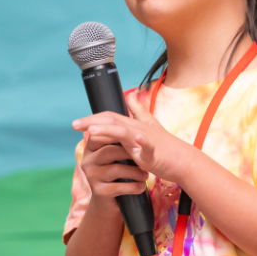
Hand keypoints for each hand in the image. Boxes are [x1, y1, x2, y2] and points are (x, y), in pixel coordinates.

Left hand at [72, 94, 194, 182]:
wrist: (182, 160)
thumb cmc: (165, 146)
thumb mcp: (150, 126)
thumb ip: (139, 111)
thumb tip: (132, 95)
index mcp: (133, 125)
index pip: (109, 118)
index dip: (93, 119)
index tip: (76, 124)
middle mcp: (136, 129)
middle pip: (111, 121)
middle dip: (91, 122)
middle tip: (74, 125)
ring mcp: (145, 138)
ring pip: (122, 131)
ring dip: (106, 130)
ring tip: (89, 132)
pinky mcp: (153, 150)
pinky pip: (145, 144)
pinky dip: (139, 141)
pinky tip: (132, 139)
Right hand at [77, 130, 149, 201]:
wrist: (114, 201)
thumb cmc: (119, 171)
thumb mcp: (120, 149)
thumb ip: (123, 127)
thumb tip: (131, 100)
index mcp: (92, 148)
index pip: (99, 134)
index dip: (115, 132)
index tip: (134, 136)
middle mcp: (87, 160)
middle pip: (108, 151)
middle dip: (129, 154)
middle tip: (144, 158)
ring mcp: (92, 176)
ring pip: (114, 169)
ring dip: (134, 172)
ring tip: (145, 175)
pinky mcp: (99, 192)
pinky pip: (117, 187)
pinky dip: (132, 187)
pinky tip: (141, 187)